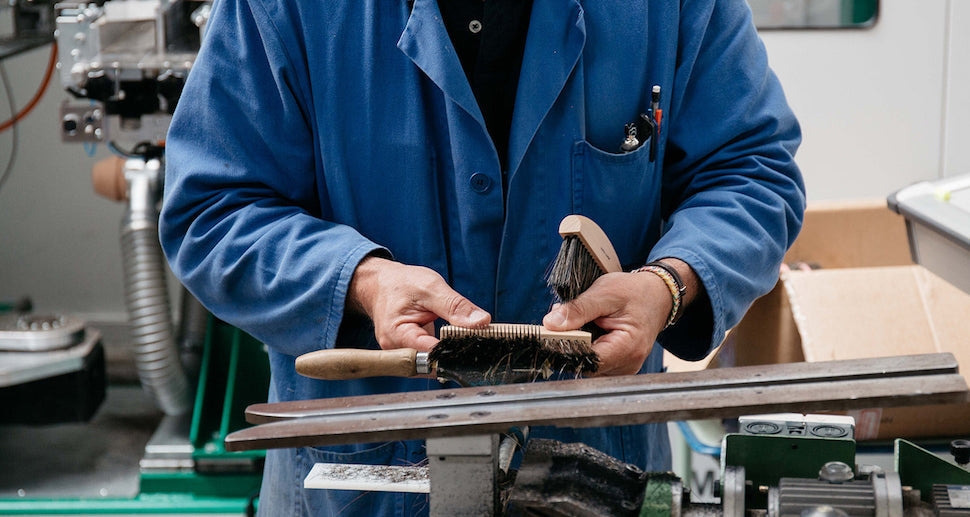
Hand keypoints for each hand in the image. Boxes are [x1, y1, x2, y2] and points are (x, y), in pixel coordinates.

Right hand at [347, 256, 490, 351]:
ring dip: (450, 353)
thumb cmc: (400, 284)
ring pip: (433, 364)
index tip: (475, 343)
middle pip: (433, 365)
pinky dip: (444, 350)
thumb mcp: (430, 287)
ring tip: (463, 337)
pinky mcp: (410, 353)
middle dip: (455, 355)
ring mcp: (402, 354)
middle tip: (475, 342)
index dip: (455, 350)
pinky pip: (430, 358)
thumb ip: (455, 306)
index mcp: (398, 334)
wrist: (381, 284)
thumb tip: (481, 322)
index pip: (432, 354)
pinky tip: (453, 341)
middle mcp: (397, 350)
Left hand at [542, 271, 671, 375]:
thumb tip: (550, 323)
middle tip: (563, 322)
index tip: (550, 334)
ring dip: (578, 346)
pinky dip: (586, 348)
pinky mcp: (619, 366)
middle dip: (570, 345)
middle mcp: (628, 364)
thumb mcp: (605, 293)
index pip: (587, 360)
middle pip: (585, 365)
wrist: (657, 295)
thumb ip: (578, 309)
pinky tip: (588, 332)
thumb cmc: (634, 292)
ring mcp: (624, 368)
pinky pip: (595, 362)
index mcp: (628, 348)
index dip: (565, 348)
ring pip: (588, 365)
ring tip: (582, 323)